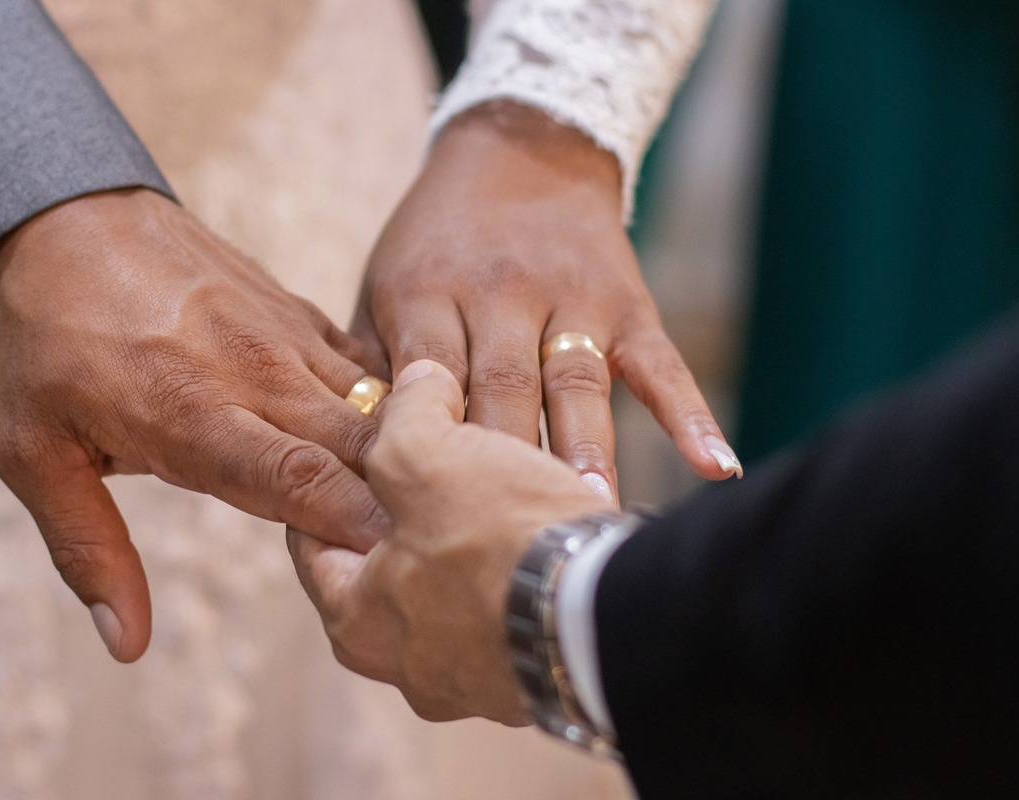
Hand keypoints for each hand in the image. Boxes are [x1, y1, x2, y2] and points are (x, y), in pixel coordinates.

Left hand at [0, 188, 387, 661]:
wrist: (70, 220)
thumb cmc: (49, 347)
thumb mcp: (36, 455)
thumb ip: (88, 549)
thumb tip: (128, 646)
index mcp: (192, 414)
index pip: (301, 480)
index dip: (355, 527)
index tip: (391, 569)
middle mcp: (254, 371)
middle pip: (360, 446)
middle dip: (397, 500)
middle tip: (422, 548)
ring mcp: (284, 334)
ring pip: (376, 403)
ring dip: (401, 454)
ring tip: (421, 500)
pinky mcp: (299, 310)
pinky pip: (364, 364)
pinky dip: (385, 405)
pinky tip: (393, 436)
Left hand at [287, 360, 609, 724]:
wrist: (612, 613)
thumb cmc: (497, 540)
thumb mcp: (426, 454)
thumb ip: (404, 413)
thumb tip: (417, 382)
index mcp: (354, 621)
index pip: (313, 538)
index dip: (334, 476)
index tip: (358, 438)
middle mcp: (403, 666)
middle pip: (386, 564)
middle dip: (406, 508)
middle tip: (432, 456)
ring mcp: (471, 683)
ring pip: (452, 587)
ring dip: (467, 538)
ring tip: (493, 484)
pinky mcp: (531, 679)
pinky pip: (508, 608)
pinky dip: (515, 568)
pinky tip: (537, 528)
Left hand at [352, 101, 740, 499]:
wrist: (520, 148)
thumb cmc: (436, 240)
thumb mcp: (384, 284)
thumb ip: (375, 364)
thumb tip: (357, 459)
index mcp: (427, 294)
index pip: (429, 383)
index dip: (431, 454)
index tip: (430, 527)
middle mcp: (500, 294)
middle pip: (502, 391)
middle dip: (506, 468)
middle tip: (511, 545)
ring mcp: (571, 297)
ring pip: (576, 384)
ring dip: (585, 452)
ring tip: (588, 516)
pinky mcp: (628, 302)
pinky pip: (661, 363)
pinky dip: (688, 413)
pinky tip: (713, 466)